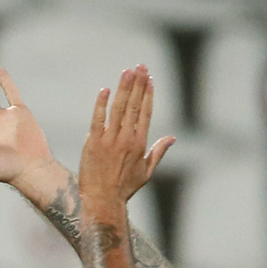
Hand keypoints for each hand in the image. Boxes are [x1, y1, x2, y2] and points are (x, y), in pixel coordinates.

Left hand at [79, 65, 174, 219]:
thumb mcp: (146, 171)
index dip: (148, 93)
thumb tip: (172, 138)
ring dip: (124, 88)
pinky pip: (98, 119)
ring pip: (118, 108)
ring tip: (128, 71)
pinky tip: (106, 90)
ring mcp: (109, 140)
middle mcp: (126, 139)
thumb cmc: (125, 188)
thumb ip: (159, 152)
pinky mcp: (93, 142)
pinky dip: (101, 104)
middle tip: (140, 66)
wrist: (103, 201)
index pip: (146, 112)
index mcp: (140, 144)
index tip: (149, 78)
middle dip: (138, 84)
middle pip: (134, 105)